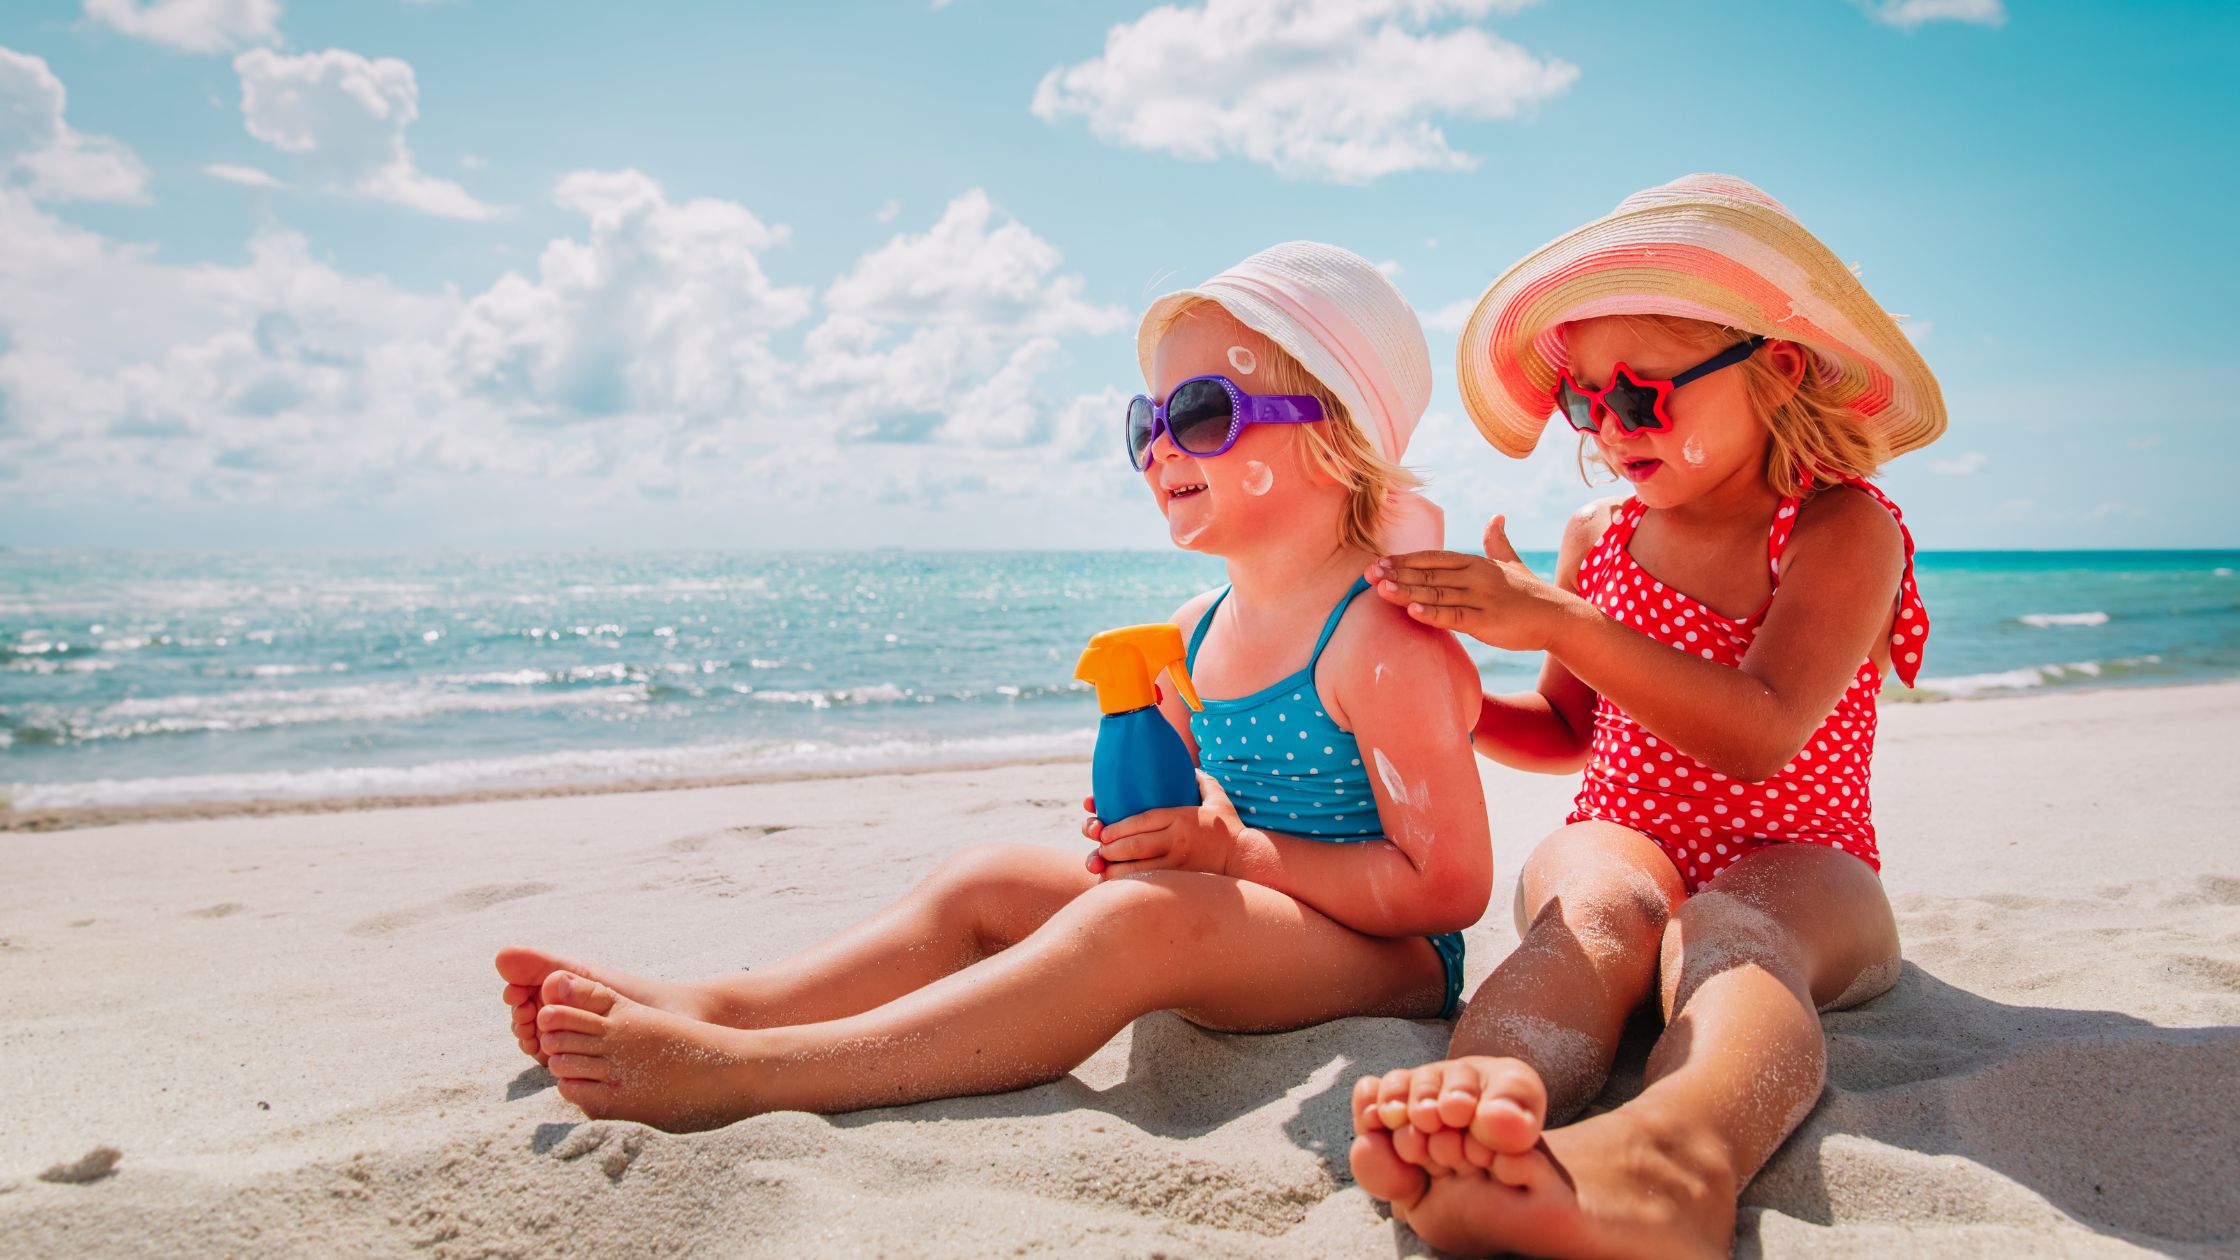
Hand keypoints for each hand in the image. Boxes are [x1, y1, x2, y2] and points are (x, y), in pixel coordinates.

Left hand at [1078, 772, 1244, 878]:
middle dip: (1110, 848)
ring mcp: (1178, 862)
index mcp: (1181, 817)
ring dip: (1114, 869)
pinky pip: (1149, 883)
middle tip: (1099, 848)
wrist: (1246, 858)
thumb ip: (1201, 780)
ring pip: (1138, 868)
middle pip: (1135, 845)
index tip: (1102, 830)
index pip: (1142, 820)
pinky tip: (1117, 884)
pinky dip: (1129, 883)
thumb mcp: (1217, 798)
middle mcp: (1177, 839)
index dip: (1117, 826)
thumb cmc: (1229, 827)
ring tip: (1102, 867)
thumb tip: (1189, 767)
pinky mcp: (1180, 880)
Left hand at [1367, 515, 1574, 652]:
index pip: (1433, 558)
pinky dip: (1432, 614)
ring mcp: (1480, 598)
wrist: (1558, 616)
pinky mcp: (1486, 621)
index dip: (1405, 561)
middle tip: (1367, 576)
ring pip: (1436, 593)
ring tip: (1380, 590)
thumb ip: (1498, 541)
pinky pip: (1454, 616)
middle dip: (1396, 575)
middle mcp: (1474, 576)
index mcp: (1475, 562)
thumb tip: (1496, 516)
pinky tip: (1412, 611)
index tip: (1378, 563)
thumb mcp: (1511, 563)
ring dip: (1406, 591)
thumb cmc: (1531, 592)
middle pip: (1428, 574)